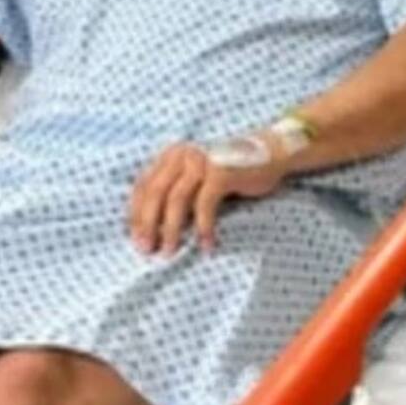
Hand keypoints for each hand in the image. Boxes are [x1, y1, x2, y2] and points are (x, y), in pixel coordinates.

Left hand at [128, 134, 286, 255]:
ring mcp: (201, 161)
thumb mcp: (196, 177)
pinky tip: (206, 245)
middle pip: (155, 193)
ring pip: (176, 200)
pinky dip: (203, 228)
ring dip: (170, 229)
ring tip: (169, 251)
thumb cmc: (229, 172)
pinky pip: (204, 205)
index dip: (136, 213)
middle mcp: (182, 154)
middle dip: (148, 224)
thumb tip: (154, 228)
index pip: (143, 185)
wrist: (269, 154)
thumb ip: (176, 191)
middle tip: (147, 249)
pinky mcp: (220, 173)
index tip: (136, 238)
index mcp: (171, 154)